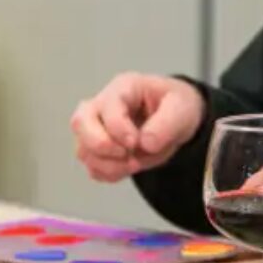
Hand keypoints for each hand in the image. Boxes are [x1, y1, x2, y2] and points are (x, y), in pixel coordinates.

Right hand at [71, 73, 204, 181]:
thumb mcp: (182, 108)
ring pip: (83, 150)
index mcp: (123, 88)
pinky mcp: (98, 150)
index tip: (136, 142)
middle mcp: (102, 106)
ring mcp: (96, 128)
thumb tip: (145, 144)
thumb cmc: (176, 106)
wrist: (177, 121)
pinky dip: (109, 174)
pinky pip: (92, 167)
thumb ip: (166, 124)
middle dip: (102, 146)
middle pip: (80, 123)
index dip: (119, 130)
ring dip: (109, 165)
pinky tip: (129, 168)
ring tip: (136, 163)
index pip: (107, 108)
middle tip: (128, 154)